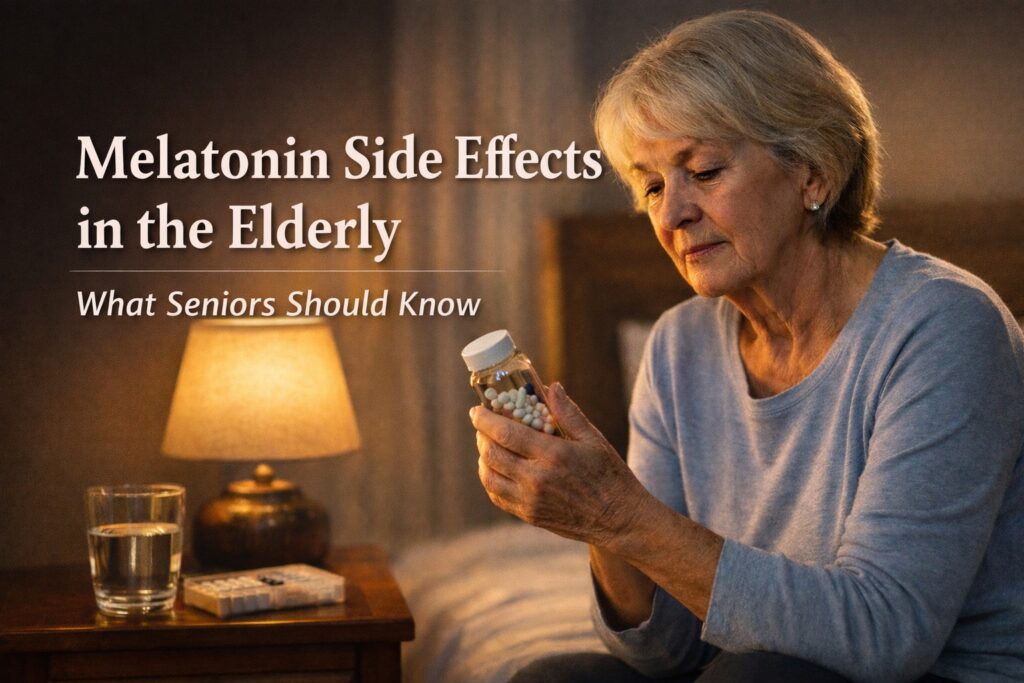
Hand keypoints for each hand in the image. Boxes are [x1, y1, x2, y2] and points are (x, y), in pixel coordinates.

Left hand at [470, 382, 651, 545]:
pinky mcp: (530, 516)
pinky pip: (498, 496)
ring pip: (489, 477)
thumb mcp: (593, 439)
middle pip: (491, 454)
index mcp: (553, 455)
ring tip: (488, 445)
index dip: (484, 420)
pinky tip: (496, 469)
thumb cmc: (609, 475)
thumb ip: (568, 413)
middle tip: (483, 426)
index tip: (476, 410)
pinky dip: (490, 479)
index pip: (505, 433)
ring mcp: (530, 501)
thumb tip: (551, 387)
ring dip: (483, 458)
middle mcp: (536, 479)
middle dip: (481, 436)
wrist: (619, 520)